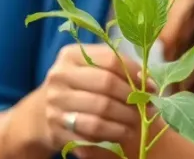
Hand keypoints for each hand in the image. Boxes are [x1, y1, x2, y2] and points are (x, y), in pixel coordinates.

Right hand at [37, 42, 154, 157]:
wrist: (43, 112)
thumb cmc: (80, 86)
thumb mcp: (92, 68)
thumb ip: (119, 69)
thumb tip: (149, 84)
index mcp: (70, 55)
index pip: (111, 60)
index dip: (135, 73)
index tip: (150, 87)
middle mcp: (59, 76)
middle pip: (106, 85)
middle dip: (132, 99)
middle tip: (147, 108)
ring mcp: (55, 104)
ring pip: (99, 115)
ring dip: (124, 122)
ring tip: (136, 124)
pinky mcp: (56, 129)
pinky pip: (91, 137)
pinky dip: (111, 137)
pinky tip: (120, 134)